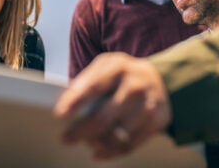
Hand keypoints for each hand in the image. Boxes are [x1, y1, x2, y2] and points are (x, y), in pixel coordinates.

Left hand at [54, 52, 171, 159]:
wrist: (158, 78)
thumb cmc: (122, 75)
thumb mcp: (105, 67)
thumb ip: (87, 82)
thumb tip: (66, 105)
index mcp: (119, 66)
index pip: (94, 86)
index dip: (76, 100)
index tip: (59, 114)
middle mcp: (136, 84)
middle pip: (104, 116)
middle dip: (81, 130)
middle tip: (66, 139)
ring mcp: (149, 103)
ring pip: (117, 135)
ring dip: (97, 142)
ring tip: (87, 141)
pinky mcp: (158, 119)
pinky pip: (130, 144)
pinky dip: (111, 152)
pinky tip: (100, 151)